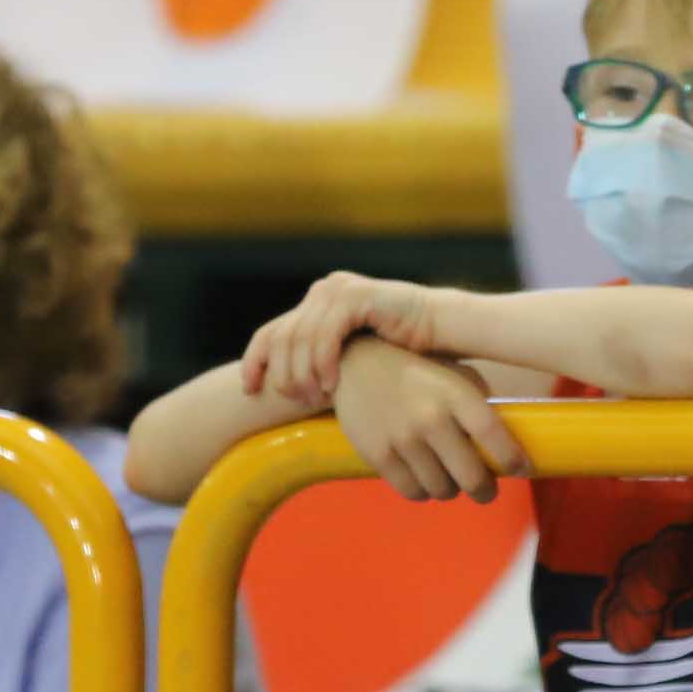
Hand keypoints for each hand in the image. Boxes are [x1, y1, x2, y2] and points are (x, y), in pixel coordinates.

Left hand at [244, 273, 447, 408]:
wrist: (442, 330)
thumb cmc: (400, 351)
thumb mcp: (349, 355)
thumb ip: (320, 358)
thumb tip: (284, 386)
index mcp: (316, 302)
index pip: (269, 332)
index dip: (254, 362)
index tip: (249, 391)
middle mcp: (323, 290)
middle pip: (280, 337)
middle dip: (282, 374)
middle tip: (296, 402)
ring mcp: (339, 290)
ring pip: (300, 339)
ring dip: (303, 373)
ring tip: (315, 398)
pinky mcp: (357, 296)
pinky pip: (326, 335)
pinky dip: (323, 363)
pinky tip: (331, 385)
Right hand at [334, 340, 524, 503]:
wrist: (356, 362)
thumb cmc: (416, 370)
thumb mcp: (454, 373)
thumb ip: (480, 402)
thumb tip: (508, 442)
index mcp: (456, 393)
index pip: (494, 437)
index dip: (514, 461)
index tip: (523, 469)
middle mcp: (430, 417)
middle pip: (471, 477)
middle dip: (485, 490)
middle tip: (486, 490)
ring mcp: (402, 438)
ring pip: (442, 490)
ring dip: (451, 489)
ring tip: (450, 478)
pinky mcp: (378, 454)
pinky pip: (412, 492)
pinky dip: (424, 491)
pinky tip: (425, 478)